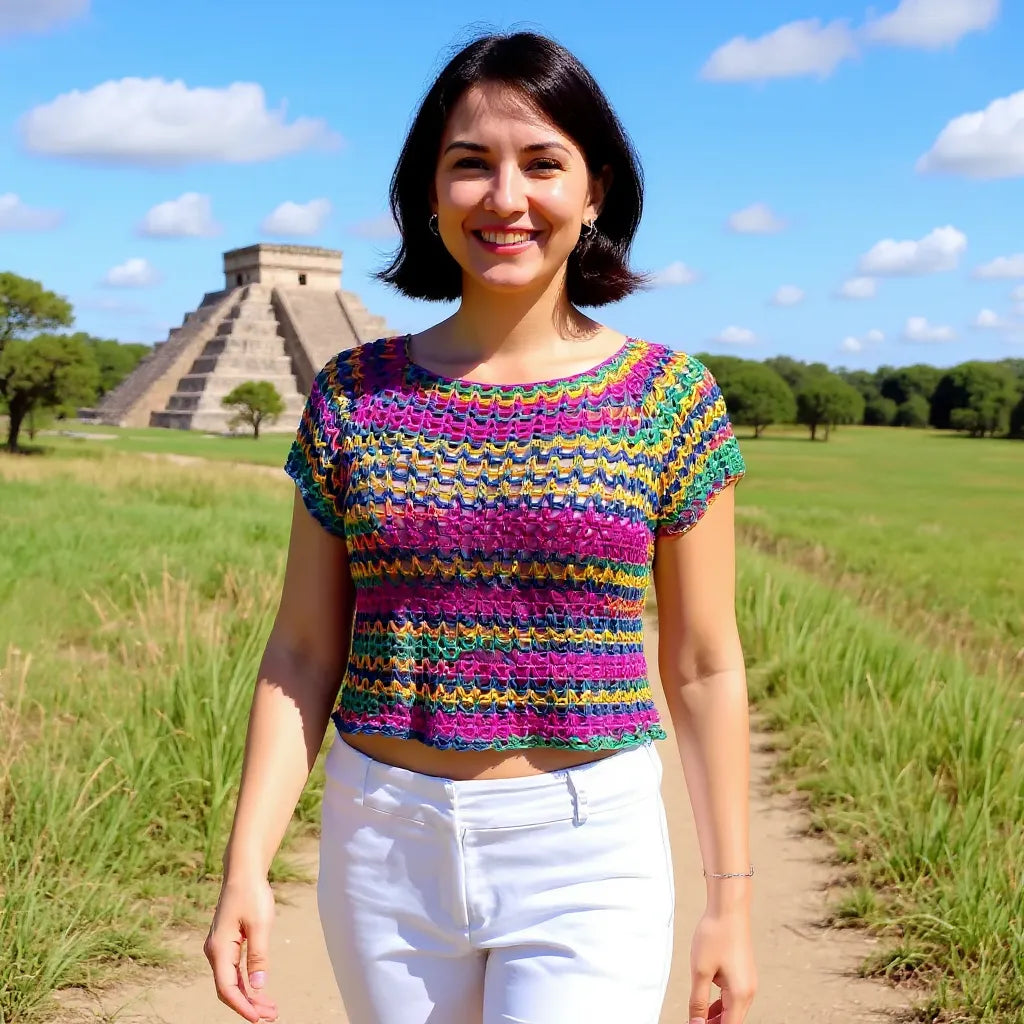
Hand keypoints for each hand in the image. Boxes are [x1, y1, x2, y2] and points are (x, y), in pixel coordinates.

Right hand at [204, 874, 278, 1021]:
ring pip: (231, 981)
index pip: (227, 988)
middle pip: (229, 988)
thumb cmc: (252, 894)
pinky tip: (259, 990)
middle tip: (272, 1015)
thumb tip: (258, 987)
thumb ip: (259, 957)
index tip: (258, 1018)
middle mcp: (215, 951)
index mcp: (220, 948)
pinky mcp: (227, 943)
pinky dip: (246, 982)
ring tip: (270, 1008)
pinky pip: (233, 970)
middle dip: (248, 1005)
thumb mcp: (260, 925)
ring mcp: (219, 948)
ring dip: (249, 995)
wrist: (243, 872)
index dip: (243, 1006)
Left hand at [687, 907, 756, 1023]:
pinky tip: (706, 1002)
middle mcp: (748, 992)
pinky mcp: (743, 974)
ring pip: (732, 1010)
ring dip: (716, 1017)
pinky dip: (720, 1004)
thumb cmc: (716, 935)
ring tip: (696, 1015)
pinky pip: (732, 997)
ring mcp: (748, 983)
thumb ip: (698, 1001)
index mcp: (740, 995)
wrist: (728, 909)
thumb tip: (696, 1023)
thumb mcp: (700, 971)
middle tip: (692, 1021)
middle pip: (731, 1021)